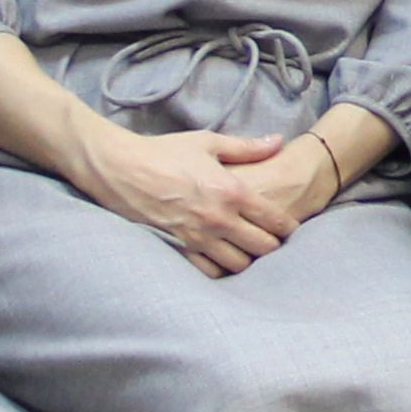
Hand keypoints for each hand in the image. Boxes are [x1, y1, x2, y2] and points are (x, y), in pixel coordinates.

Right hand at [79, 116, 304, 277]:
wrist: (121, 169)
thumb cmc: (165, 152)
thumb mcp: (208, 143)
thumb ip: (247, 147)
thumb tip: (278, 141)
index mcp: (232, 192)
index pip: (275, 220)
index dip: (288, 227)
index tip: (289, 227)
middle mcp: (219, 219)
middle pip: (263, 248)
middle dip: (272, 246)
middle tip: (271, 240)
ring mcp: (199, 237)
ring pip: (239, 265)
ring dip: (248, 260)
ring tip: (247, 250)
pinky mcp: (180, 248)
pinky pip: (210, 270)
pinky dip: (220, 268)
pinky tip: (221, 258)